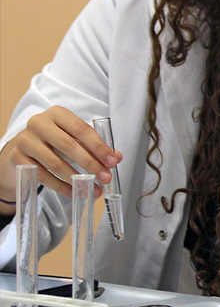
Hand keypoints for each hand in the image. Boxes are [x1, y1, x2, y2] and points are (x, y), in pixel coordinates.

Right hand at [0, 106, 119, 213]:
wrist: (19, 149)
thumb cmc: (52, 141)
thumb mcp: (73, 138)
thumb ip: (94, 146)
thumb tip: (116, 158)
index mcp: (57, 114)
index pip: (81, 129)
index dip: (98, 146)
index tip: (112, 162)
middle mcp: (39, 123)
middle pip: (68, 146)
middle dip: (90, 164)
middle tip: (105, 178)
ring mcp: (25, 140)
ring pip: (54, 163)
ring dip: (77, 178)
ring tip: (93, 189)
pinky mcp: (16, 158)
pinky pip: (43, 175)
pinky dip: (61, 186)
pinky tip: (74, 192)